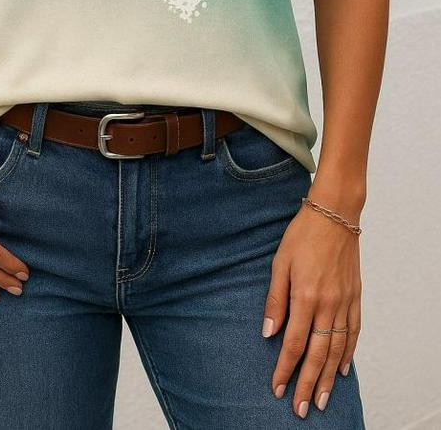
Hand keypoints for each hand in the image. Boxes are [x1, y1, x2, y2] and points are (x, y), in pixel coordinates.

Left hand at [261, 196, 361, 418]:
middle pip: (318, 354)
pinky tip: (341, 368)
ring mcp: (345, 302)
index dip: (285, 368)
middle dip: (306, 384)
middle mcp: (328, 304)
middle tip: (300, 409)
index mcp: (306, 296)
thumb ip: (275, 299)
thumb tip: (268, 332)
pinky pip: (353, 332)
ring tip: (320, 399)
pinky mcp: (355, 296)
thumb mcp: (279, 263)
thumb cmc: (302, 235)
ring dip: (328, 377)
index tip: (277, 388)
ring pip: (338, 349)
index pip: (294, 343)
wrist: (335, 214)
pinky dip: (348, 353)